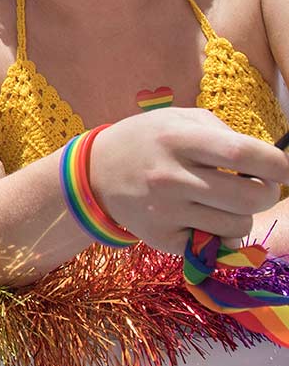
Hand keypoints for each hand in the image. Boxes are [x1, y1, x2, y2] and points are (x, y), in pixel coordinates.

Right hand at [90, 107, 288, 254]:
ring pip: (238, 226)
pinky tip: (203, 220)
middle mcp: (171, 176)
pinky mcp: (161, 238)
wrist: (95, 172)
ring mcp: (165, 210)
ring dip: (241, 215)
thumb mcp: (178, 119)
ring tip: (222, 203)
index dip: (277, 165)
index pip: (245, 154)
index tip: (282, 169)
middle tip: (255, 188)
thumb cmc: (147, 140)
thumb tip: (266, 164)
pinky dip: (219, 236)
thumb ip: (223, 133)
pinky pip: (214, 246)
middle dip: (266, 194)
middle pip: (251, 198)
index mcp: (178, 139)